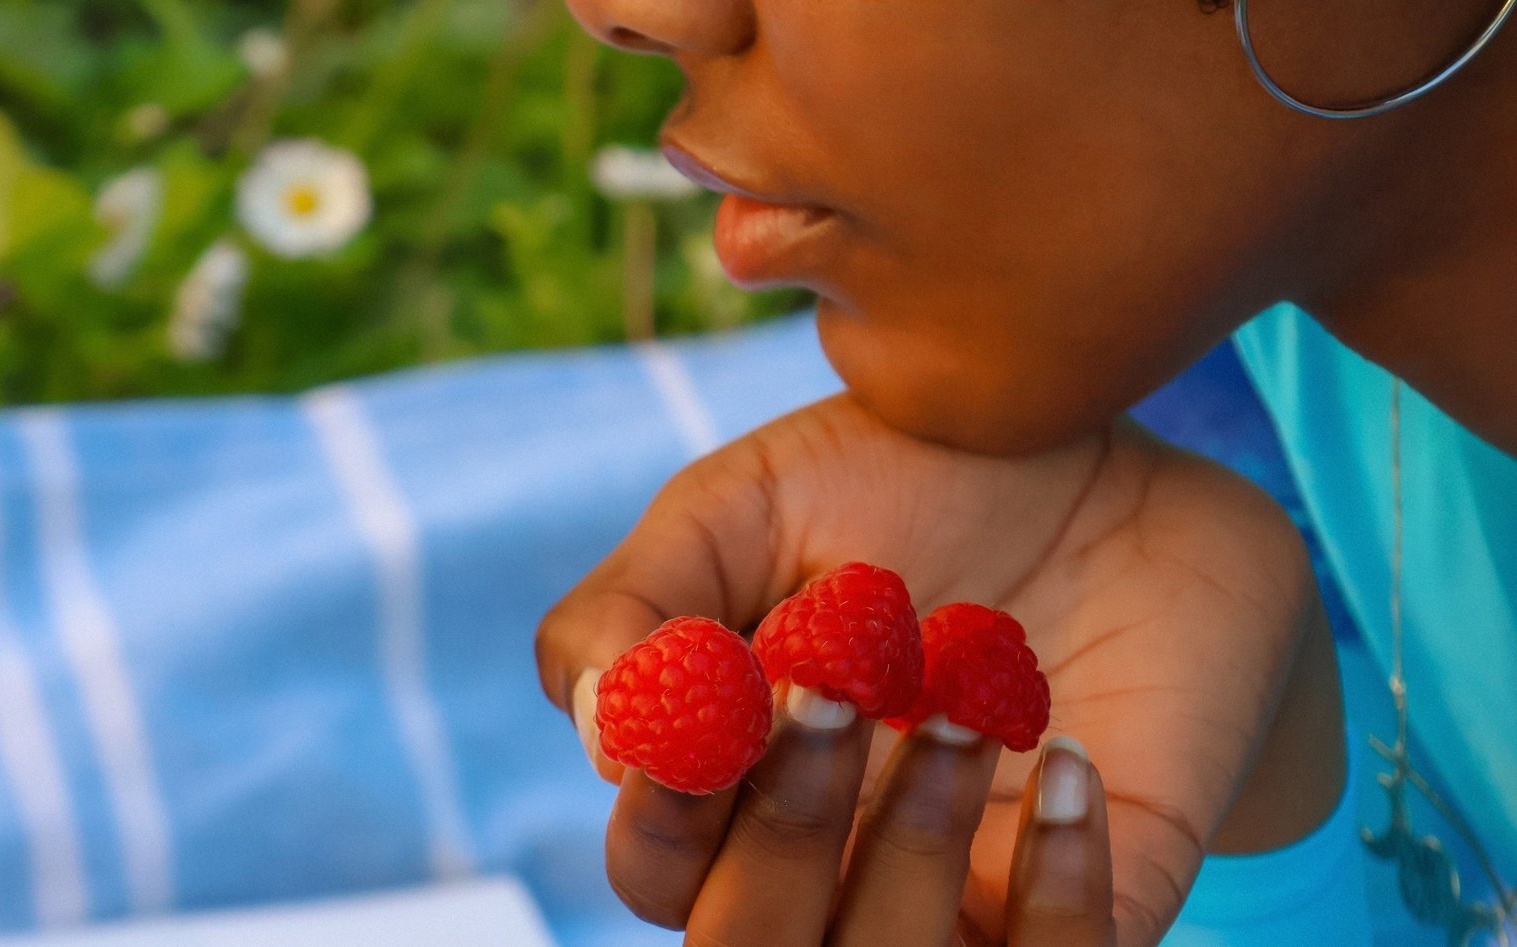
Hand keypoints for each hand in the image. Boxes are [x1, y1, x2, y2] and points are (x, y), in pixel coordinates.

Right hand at [536, 394, 1344, 943]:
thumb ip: (634, 602)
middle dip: (781, 825)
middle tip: (837, 687)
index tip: (719, 688)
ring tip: (969, 696)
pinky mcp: (1086, 899)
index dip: (667, 805)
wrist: (1096, 456)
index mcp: (727, 785)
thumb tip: (602, 727)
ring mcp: (955, 892)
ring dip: (915, 840)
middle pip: (751, 942)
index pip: (657, 868)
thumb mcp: (740, 505)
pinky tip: (1069, 753)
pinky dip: (1061, 884)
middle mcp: (826, 861)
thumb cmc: (896, 486)